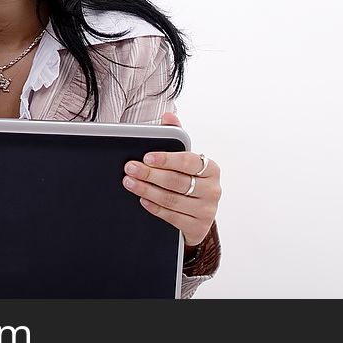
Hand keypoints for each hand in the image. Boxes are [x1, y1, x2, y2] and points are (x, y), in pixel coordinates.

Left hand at [122, 112, 220, 246]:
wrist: (198, 215)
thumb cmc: (189, 180)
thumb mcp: (185, 160)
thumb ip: (176, 136)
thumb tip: (169, 115)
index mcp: (211, 168)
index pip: (188, 161)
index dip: (166, 159)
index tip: (146, 157)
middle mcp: (213, 190)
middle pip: (177, 181)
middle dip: (150, 174)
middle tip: (130, 168)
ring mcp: (207, 210)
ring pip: (172, 199)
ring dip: (147, 190)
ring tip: (129, 182)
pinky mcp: (198, 227)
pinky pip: (172, 217)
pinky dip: (155, 207)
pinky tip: (142, 199)